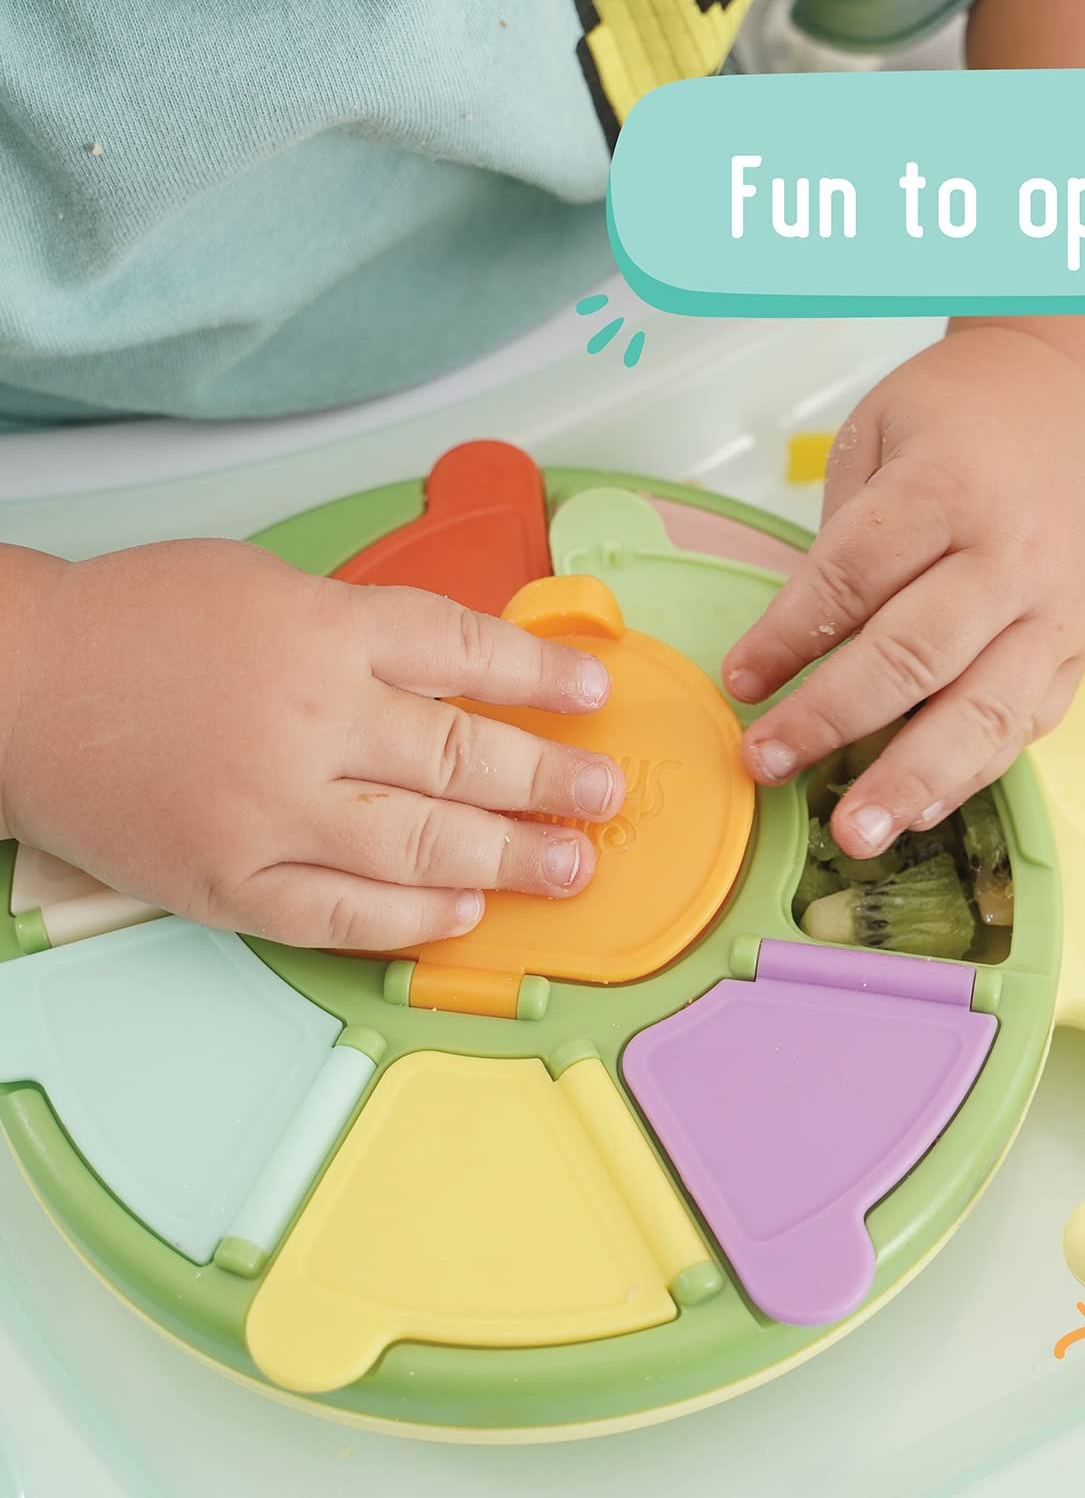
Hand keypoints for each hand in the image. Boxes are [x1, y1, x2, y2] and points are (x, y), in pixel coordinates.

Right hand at [0, 540, 624, 948]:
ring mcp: (269, 811)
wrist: (18, 686)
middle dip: (551, 780)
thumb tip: (473, 674)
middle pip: (462, 755)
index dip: (542, 676)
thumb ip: (369, 631)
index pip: (465, 650)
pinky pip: (343, 914)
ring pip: (421, 844)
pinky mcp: (229, 883)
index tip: (594, 695)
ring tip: (570, 865)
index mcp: (322, 631)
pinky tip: (465, 911)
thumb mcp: (270, 587)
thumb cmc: (142, 625)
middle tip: (604, 795)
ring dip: (510, 859)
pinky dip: (413, 918)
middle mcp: (308, 721)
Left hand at [722, 324, 1084, 858]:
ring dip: (910, 780)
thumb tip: (790, 657)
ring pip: (981, 711)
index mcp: (948, 488)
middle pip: (913, 655)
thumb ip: (843, 544)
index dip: (786, 637)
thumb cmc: (960, 418)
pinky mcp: (1080, 649)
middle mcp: (1011, 556)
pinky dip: (967, 775)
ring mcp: (1056, 611)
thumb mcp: (879, 441)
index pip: (851, 577)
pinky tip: (916, 810)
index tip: (738, 682)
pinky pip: (1022, 727)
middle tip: (766, 765)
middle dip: (831, 720)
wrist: (1077, 395)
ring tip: (855, 833)